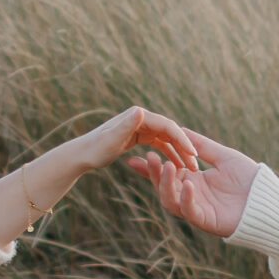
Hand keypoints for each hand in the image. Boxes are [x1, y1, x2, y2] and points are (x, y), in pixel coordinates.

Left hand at [83, 106, 199, 171]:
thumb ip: (126, 125)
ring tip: (191, 168)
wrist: (83, 154)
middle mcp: (142, 118)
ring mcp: (142, 126)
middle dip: (185, 147)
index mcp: (138, 116)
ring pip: (167, 138)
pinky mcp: (140, 136)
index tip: (193, 155)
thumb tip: (140, 110)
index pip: (167, 125)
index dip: (182, 139)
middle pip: (171, 131)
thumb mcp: (112, 139)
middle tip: (196, 165)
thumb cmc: (96, 149)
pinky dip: (170, 154)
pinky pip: (160, 144)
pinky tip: (177, 167)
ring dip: (179, 152)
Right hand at [127, 127, 258, 236]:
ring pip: (170, 200)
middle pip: (163, 186)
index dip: (149, 167)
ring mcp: (197, 209)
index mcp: (193, 181)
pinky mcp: (206, 220)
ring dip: (166, 184)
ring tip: (166, 165)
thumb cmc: (249, 179)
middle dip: (154, 172)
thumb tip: (180, 128)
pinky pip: (189, 211)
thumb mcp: (223, 156)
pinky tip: (187, 184)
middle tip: (149, 156)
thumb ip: (200, 145)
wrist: (268, 200)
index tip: (134, 156)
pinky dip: (186, 198)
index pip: (166, 173)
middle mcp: (190, 196)